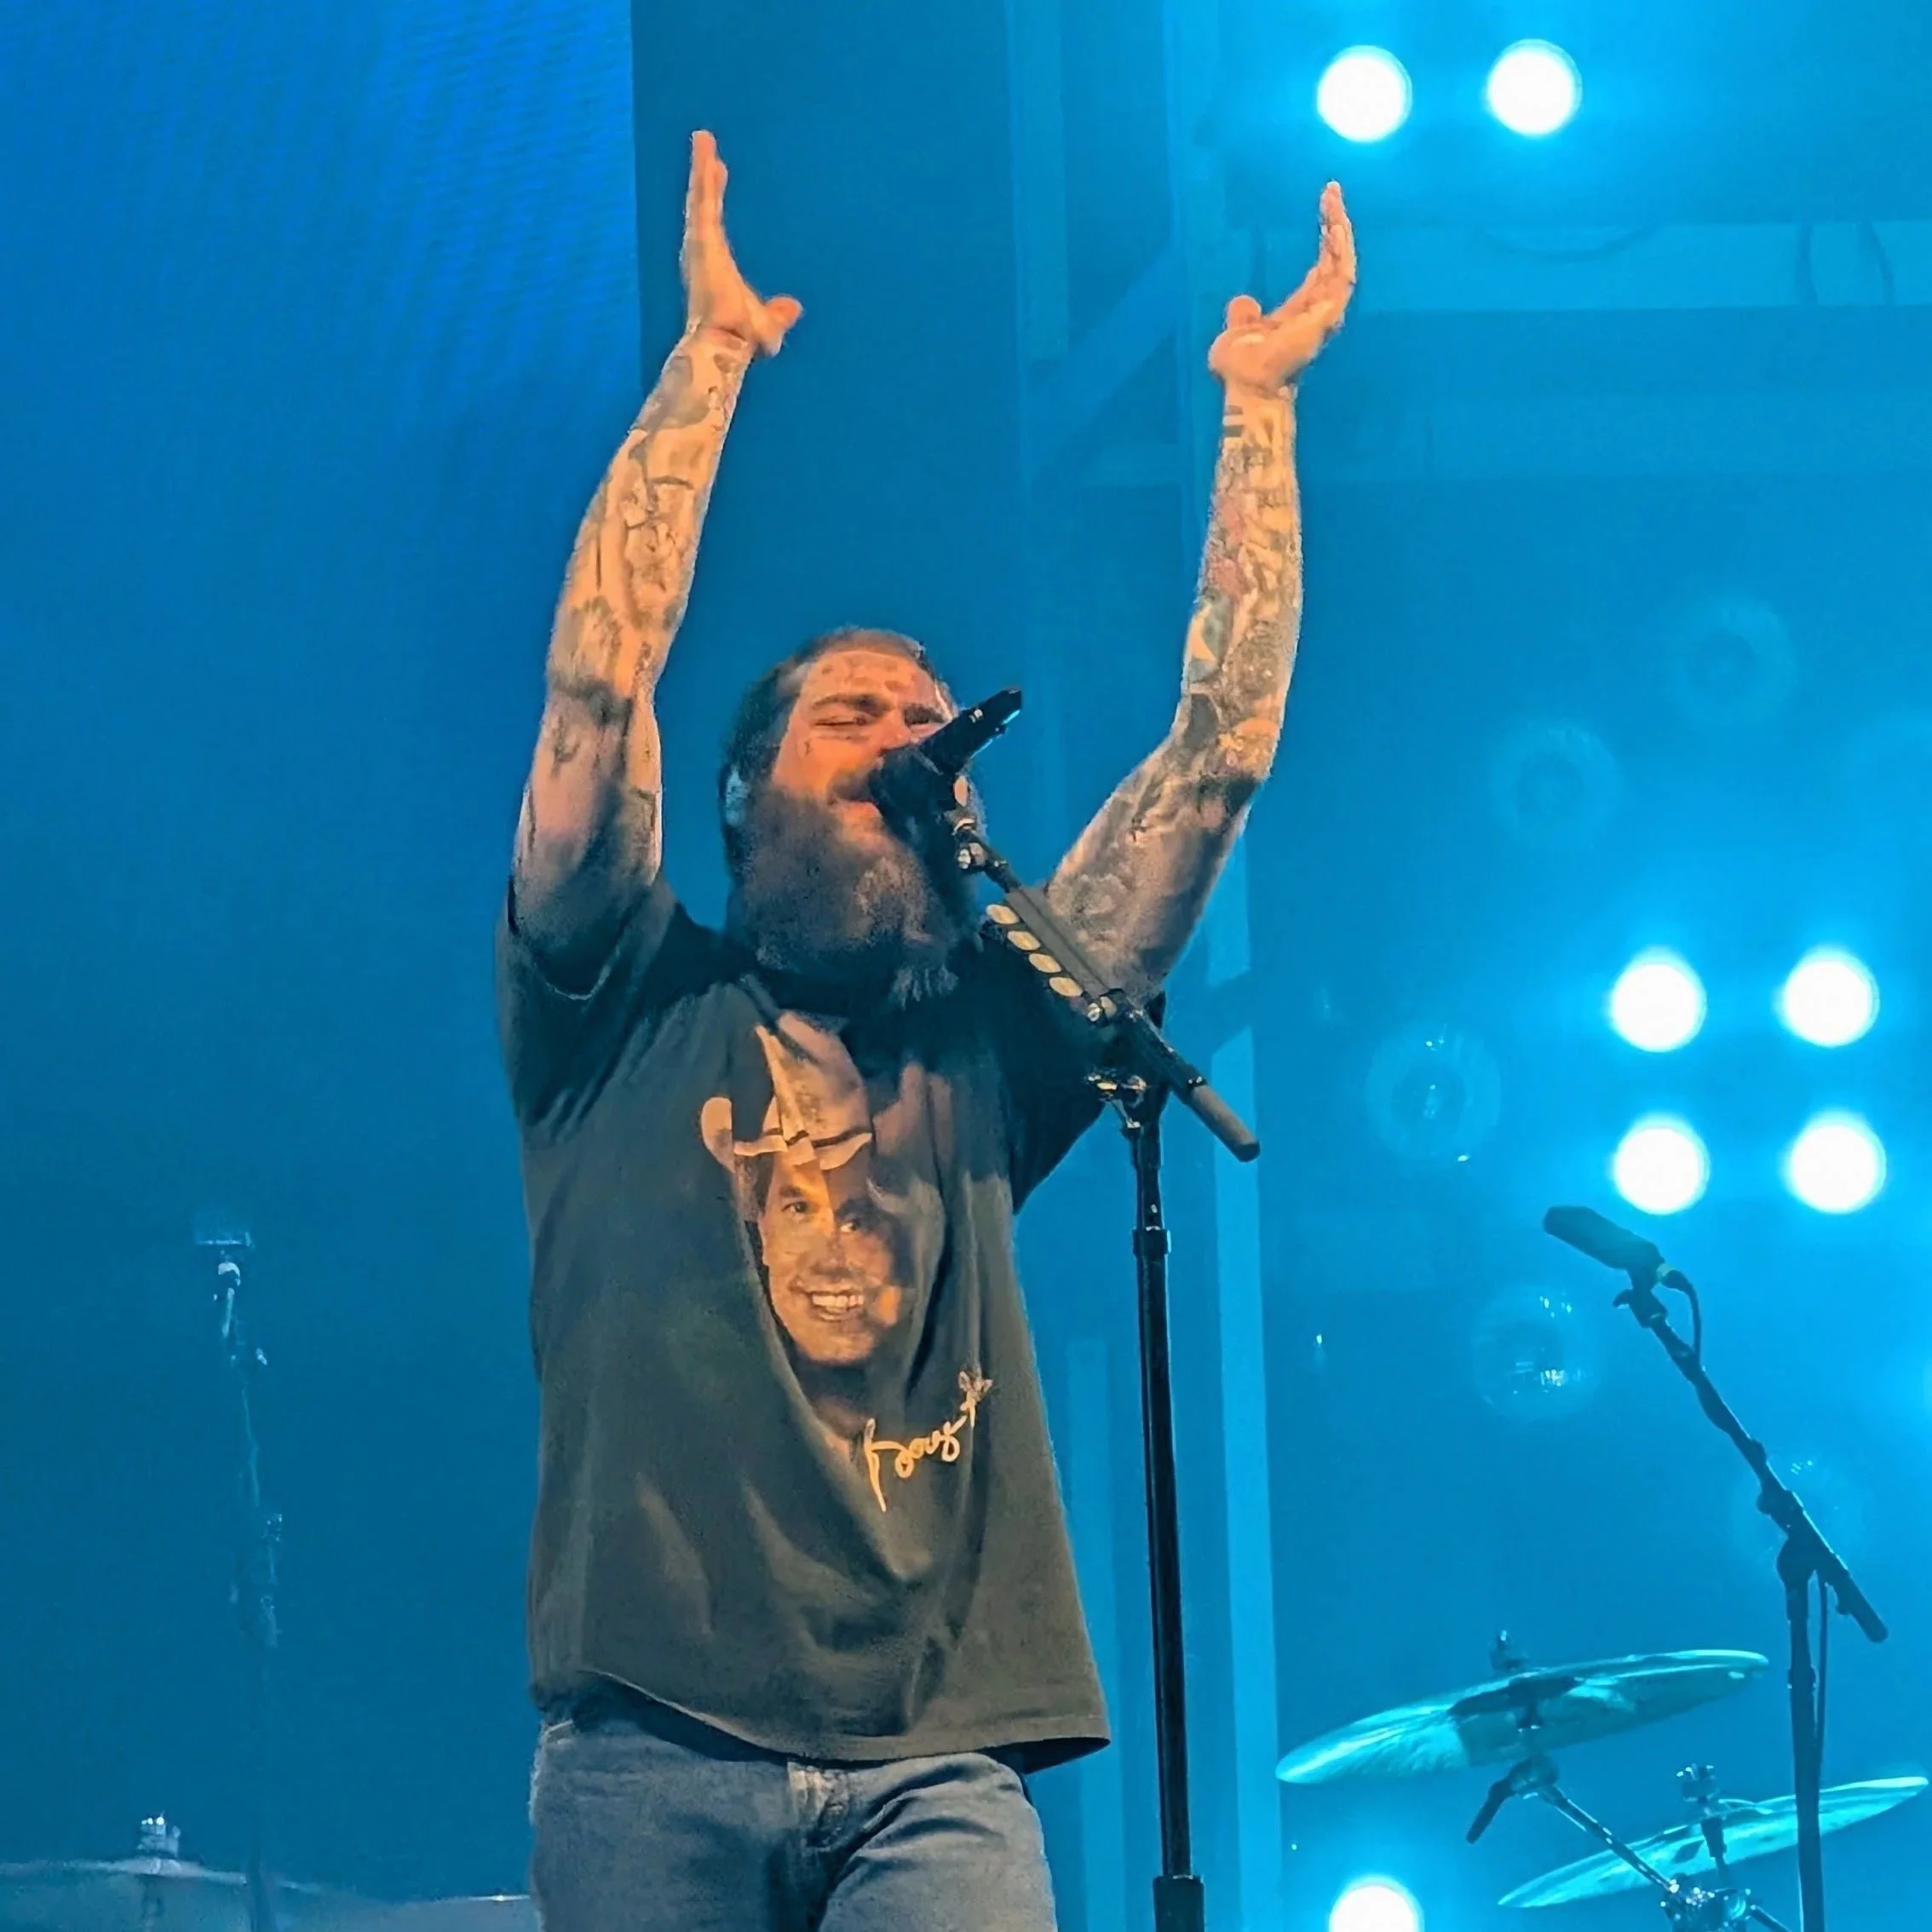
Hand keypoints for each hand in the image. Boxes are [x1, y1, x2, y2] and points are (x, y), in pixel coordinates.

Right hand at [682, 130, 802, 355]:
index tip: (718, 174)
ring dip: (700, 166)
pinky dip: (702, 173)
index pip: (714, 223)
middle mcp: (704, 252)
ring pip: (700, 196)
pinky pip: (702, 198)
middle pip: (703, 204)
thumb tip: (793, 308)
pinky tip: (705, 149)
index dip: (714, 199)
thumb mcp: (767, 323)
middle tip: (706, 146)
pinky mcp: (700, 239)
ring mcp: (700, 244)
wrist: (724, 345)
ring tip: (702, 137)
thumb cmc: (740, 340)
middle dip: (704, 176)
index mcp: (716, 265)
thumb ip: (778, 314)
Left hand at [1208, 181, 1354, 394]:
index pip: (1322, 268)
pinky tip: (1336, 225)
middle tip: (1332, 192)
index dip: (1325, 239)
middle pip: (1337, 259)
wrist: (1248, 387)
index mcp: (1301, 311)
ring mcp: (1326, 313)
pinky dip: (1341, 251)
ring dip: (1341, 232)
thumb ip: (1244, 315)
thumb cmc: (1241, 368)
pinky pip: (1342, 275)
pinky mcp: (1327, 315)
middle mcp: (1318, 310)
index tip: (1325, 208)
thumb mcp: (1237, 332)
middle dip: (1337, 225)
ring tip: (1335, 202)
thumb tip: (1242, 300)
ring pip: (1344, 263)